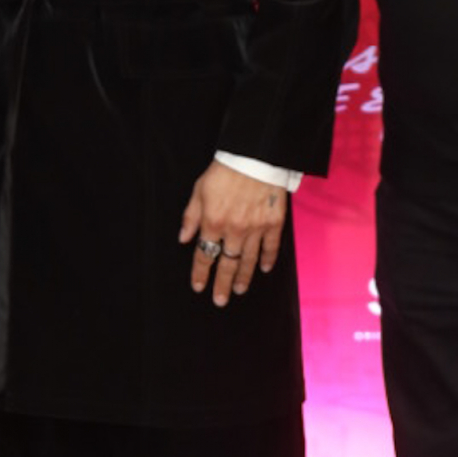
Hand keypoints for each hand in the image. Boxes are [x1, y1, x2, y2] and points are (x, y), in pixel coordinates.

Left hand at [179, 162, 287, 303]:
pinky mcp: (274, 223)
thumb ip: (191, 217)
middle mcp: (234, 230)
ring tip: (238, 290)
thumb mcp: (199, 191)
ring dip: (243, 278)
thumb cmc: (224, 171)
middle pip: (227, 264)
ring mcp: (256, 228)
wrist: (255, 155)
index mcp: (213, 222)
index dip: (200, 273)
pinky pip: (271, 247)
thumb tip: (183, 239)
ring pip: (248, 260)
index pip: (204, 255)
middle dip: (221, 284)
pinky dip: (268, 259)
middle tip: (219, 300)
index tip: (199, 286)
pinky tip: (264, 269)